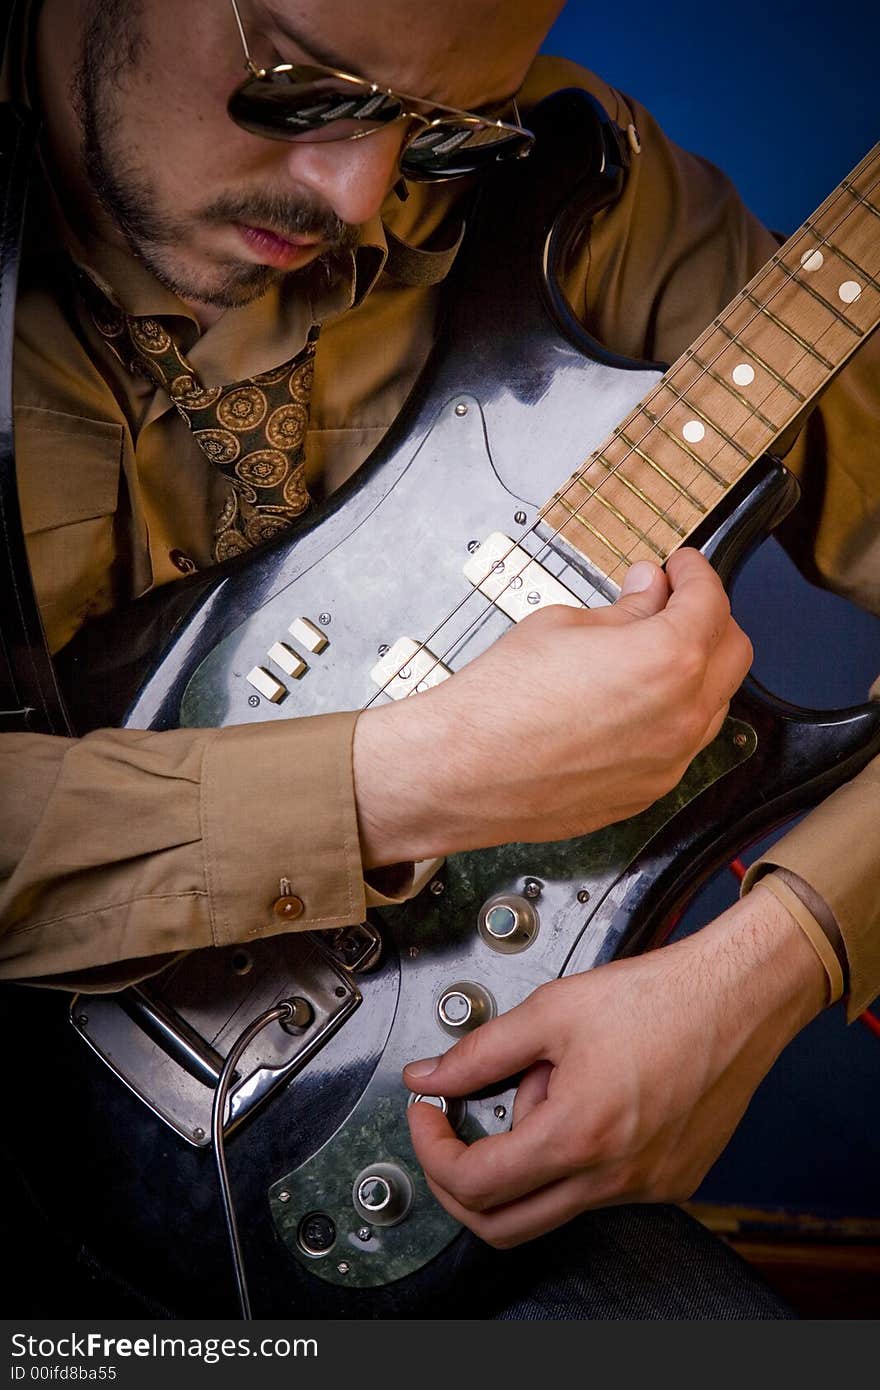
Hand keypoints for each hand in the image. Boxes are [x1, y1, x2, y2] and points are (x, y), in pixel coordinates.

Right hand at [353, 548, 752, 867]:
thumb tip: (649, 591)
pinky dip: (671, 715)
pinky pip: (680, 746)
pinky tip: (631, 702)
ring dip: (695, 671)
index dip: (696, 575)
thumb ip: (623, 610)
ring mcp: (669, 762)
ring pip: (712, 704)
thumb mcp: (562, 625)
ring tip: (646, 652)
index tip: (681, 567)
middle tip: (671, 601)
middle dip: (709, 619)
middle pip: (733, 653)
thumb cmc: (500, 700)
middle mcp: (682, 716)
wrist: (462, 770)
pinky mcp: (646, 793)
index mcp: (668, 660)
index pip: (711, 603)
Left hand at [402, 885, 826, 1247]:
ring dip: (531, 1154)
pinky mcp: (673, 1183)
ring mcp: (648, 1188)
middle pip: (503, 1225)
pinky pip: (600, 1191)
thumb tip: (428, 1076)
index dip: (431, 1152)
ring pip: (555, 1203)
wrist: (735, 997)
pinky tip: (592, 1098)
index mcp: (577, 1135)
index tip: (427, 1117)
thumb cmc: (658, 997)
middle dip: (461, 1183)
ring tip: (553, 1084)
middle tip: (451, 1135)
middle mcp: (614, 1178)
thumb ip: (478, 1052)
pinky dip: (576, 1155)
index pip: (474, 1185)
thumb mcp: (551, 1011)